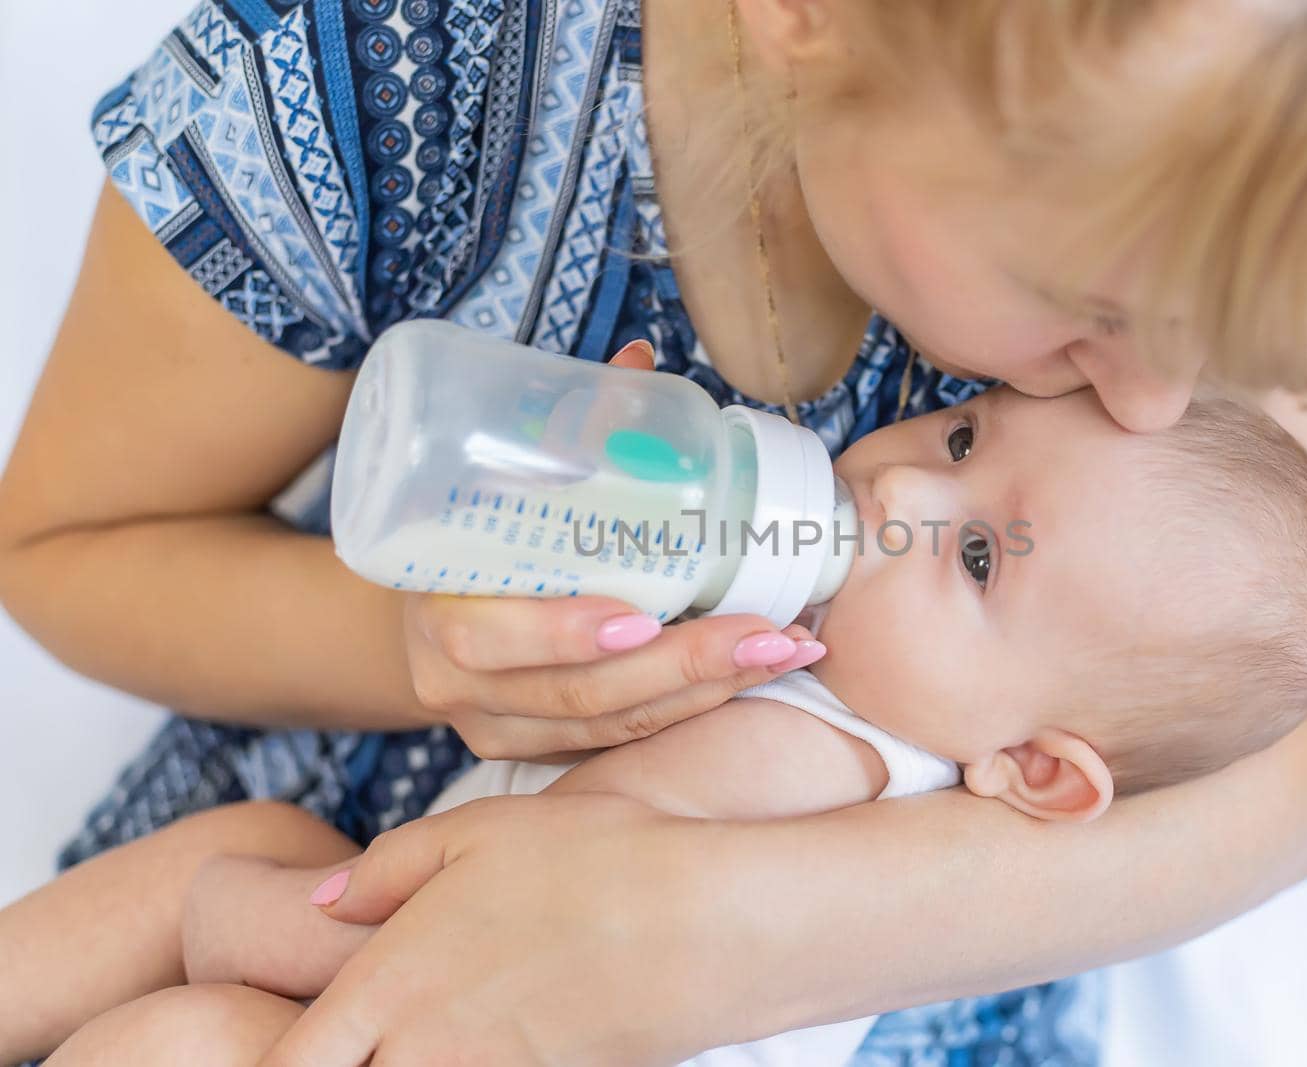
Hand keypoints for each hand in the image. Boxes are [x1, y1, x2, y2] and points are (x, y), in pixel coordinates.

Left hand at [259, 794, 742, 1066]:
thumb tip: (323, 903)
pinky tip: (498, 1036)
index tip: (297, 1041)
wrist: (710, 922)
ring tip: (431, 1032)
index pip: (287, 1065)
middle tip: (363, 1038)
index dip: (274, 1062)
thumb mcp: (480, 832)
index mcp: (390, 983)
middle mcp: (423, 1051)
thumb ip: (386, 870)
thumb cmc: (595, 860)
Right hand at [402, 339, 826, 758]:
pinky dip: (688, 710)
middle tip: (766, 636)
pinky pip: (619, 741)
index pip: (489, 636)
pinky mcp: (534, 752)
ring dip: (706, 692)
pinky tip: (753, 677)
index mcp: (434, 608)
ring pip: (610, 726)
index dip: (562, 633)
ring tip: (785, 652)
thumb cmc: (468, 530)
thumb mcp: (496, 479)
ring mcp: (496, 727)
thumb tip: (636, 358)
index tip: (640, 619)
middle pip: (576, 694)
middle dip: (681, 668)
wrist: (423, 610)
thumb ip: (565, 427)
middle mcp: (456, 683)